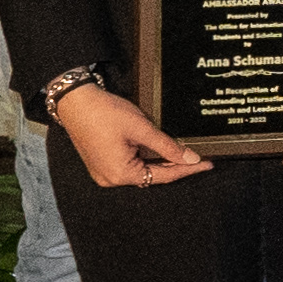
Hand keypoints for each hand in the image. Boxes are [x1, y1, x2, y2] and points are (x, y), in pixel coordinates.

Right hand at [51, 83, 206, 187]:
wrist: (75, 102)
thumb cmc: (105, 113)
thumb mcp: (142, 129)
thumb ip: (168, 146)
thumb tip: (191, 158)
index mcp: (121, 174)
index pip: (163, 176)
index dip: (187, 169)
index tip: (207, 164)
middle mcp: (111, 179)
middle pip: (152, 175)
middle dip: (175, 166)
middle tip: (200, 157)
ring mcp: (104, 172)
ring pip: (142, 170)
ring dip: (161, 161)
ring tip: (185, 152)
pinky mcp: (101, 163)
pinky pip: (130, 165)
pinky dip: (146, 157)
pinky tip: (161, 149)